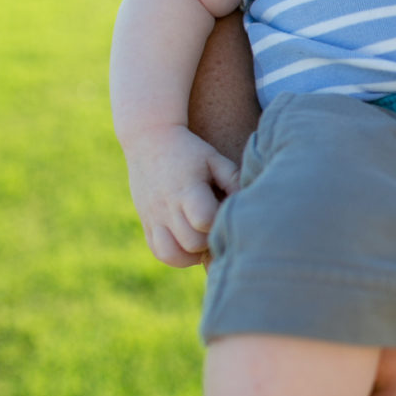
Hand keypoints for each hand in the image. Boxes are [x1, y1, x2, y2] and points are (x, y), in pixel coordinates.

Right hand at [123, 124, 239, 266]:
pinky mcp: (146, 223)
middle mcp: (167, 206)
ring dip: (192, 254)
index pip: (204, 220)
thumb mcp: (214, 158)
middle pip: (191, 242)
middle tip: (217, 227)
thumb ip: (234, 180)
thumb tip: (249, 204)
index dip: (219, 222)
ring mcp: (154, 217)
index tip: (225, 212)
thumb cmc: (189, 150)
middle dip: (210, 240)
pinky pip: (159, 252)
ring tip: (203, 239)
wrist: (149, 140)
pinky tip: (189, 243)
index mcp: (187, 188)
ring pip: (172, 255)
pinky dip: (176, 255)